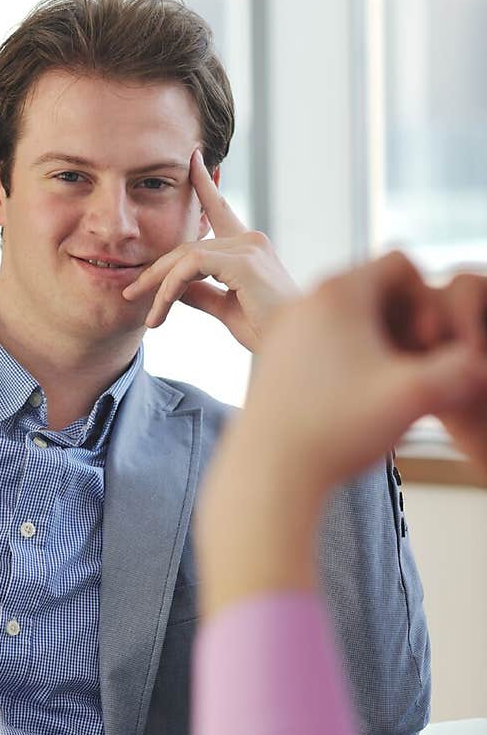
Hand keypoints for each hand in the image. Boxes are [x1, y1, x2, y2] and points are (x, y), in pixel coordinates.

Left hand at [121, 148, 296, 350]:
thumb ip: (201, 293)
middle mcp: (250, 240)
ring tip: (148, 317)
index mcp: (248, 248)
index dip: (206, 186)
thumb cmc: (266, 331)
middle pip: (188, 245)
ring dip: (159, 286)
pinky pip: (192, 266)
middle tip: (130, 293)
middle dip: (156, 270)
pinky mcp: (244, 261)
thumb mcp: (226, 309)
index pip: (220, 210)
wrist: (292, 348)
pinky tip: (161, 310)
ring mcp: (249, 247)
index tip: (193, 159)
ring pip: (186, 257)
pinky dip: (171, 287)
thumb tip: (175, 287)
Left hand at [195, 254, 486, 618]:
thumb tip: (482, 365)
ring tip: (382, 385)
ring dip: (374, 340)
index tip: (427, 342)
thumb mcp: (413, 398)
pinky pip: (319, 338)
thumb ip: (459, 371)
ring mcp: (282, 328)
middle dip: (401, 318)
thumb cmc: (338, 431)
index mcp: (338, 292)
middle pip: (371, 286)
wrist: (268, 472)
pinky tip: (350, 400)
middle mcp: (303, 300)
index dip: (428, 296)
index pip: (400, 262)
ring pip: (345, 314)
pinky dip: (343, 358)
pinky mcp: (270, 357)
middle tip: (409, 364)